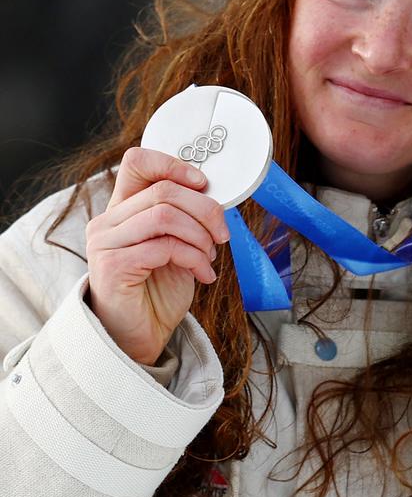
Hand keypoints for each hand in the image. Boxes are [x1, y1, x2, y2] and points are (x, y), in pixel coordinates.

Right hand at [86, 147, 229, 364]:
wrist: (141, 334)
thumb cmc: (159, 288)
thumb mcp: (177, 243)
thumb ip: (184, 216)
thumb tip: (215, 194)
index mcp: (123, 208)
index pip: (137, 162)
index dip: (174, 164)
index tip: (203, 184)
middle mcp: (107, 221)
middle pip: (164, 190)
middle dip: (206, 210)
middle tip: (222, 234)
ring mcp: (105, 243)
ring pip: (165, 215)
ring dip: (200, 236)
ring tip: (209, 256)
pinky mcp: (112, 267)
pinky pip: (164, 247)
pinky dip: (195, 258)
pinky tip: (204, 274)